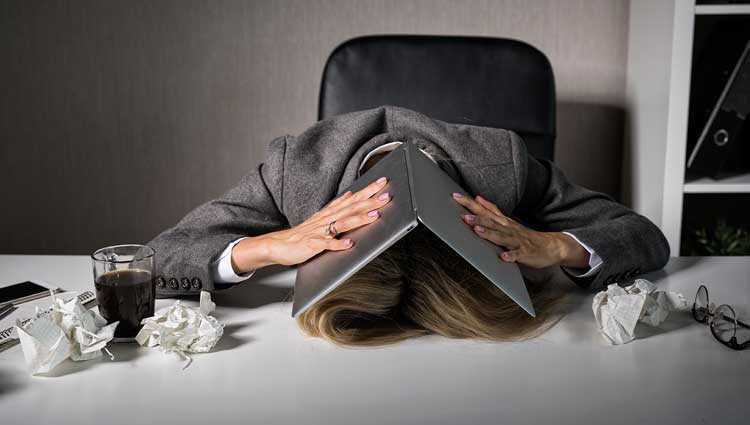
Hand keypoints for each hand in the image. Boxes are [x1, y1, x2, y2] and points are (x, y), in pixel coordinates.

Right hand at [231, 177, 391, 271]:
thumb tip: (351, 194)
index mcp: (329, 213)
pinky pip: (327, 245)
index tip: (383, 183)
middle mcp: (326, 220)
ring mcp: (319, 232)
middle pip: (351, 208)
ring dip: (358, 219)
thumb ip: (337, 207)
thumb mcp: (321, 217)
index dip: (367, 191)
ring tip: (374, 216)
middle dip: (369, 202)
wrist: (277, 245)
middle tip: (386, 195)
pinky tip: (349, 243)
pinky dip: (338, 244)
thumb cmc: (301, 234)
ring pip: (342, 223)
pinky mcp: (313, 245)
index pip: (352, 199)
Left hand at [451, 192, 589, 268]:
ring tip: (477, 231)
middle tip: (463, 216)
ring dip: (489, 234)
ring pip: (502, 237)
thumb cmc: (525, 235)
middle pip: (491, 222)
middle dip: (477, 219)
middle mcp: (508, 229)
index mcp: (503, 222)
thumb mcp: (507, 220)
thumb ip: (492, 210)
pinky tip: (503, 258)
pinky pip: (517, 255)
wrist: (552, 245)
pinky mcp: (525, 253)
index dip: (471, 204)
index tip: (456, 196)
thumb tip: (478, 198)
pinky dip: (510, 256)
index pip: (484, 210)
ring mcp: (517, 241)